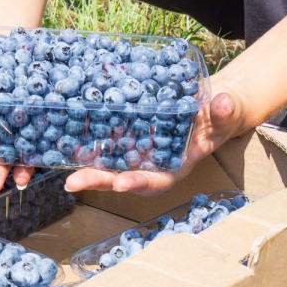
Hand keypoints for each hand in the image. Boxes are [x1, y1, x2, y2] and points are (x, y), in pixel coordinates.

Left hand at [63, 80, 247, 194]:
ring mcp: (137, 151)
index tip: (120, 183)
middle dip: (98, 181)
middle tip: (73, 182)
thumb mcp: (227, 112)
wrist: (209, 103)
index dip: (138, 184)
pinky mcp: (126, 134)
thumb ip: (225, 112)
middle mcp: (151, 164)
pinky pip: (105, 139)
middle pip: (122, 178)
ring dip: (85, 165)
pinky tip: (64, 134)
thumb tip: (223, 103)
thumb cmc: (220, 114)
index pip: (156, 182)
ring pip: (108, 162)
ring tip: (59, 164)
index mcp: (176, 167)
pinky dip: (86, 139)